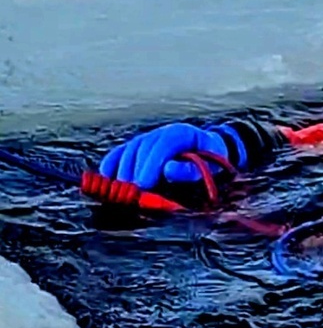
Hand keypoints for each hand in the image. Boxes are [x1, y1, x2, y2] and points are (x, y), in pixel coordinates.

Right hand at [99, 123, 243, 189]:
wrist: (204, 153)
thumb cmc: (208, 161)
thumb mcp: (209, 165)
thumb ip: (191, 169)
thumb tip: (168, 169)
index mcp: (181, 133)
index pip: (162, 144)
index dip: (151, 164)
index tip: (144, 184)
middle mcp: (160, 133)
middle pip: (142, 148)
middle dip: (136, 172)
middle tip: (133, 194)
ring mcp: (145, 140)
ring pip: (128, 151)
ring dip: (123, 172)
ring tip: (124, 193)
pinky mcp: (134, 149)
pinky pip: (118, 154)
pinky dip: (110, 166)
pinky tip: (107, 180)